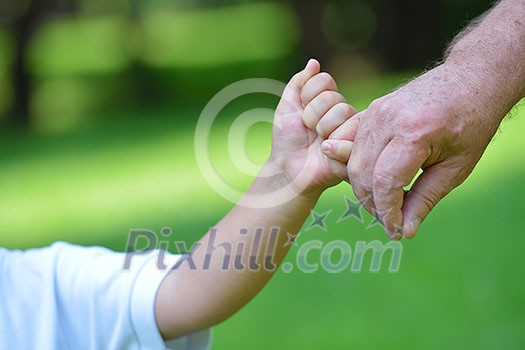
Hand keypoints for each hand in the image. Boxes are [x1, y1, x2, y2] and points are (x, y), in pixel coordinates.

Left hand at [269, 59, 355, 195]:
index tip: (299, 113)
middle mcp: (342, 112)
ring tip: (319, 142)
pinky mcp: (357, 146)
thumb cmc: (287, 140)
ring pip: (343, 111)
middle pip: (333, 97)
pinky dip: (335, 143)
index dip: (308, 96)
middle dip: (313, 115)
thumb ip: (299, 83)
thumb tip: (314, 62)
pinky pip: (353, 132)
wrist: (288, 169)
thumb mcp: (287, 107)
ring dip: (323, 129)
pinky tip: (327, 152)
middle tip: (309, 131)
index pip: (325, 80)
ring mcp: (351, 128)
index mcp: (327, 101)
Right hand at [324, 63, 504, 238]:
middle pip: (363, 174)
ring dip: (364, 189)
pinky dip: (359, 168)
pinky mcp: (371, 110)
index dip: (387, 212)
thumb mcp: (456, 167)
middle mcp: (388, 119)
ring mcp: (375, 112)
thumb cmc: (470, 123)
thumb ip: (426, 199)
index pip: (385, 182)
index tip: (396, 231)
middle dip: (373, 204)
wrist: (470, 80)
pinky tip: (374, 182)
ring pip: (353, 162)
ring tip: (385, 203)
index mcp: (414, 132)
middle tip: (392, 221)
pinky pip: (353, 145)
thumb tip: (405, 231)